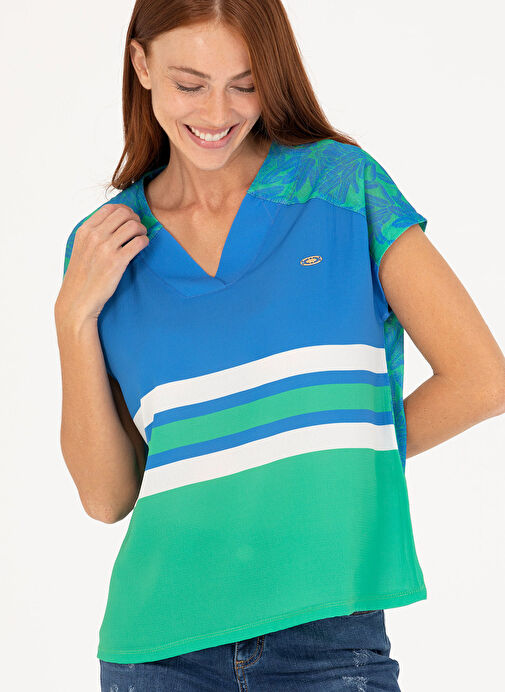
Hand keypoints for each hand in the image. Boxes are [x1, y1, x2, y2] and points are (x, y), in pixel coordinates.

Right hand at [55, 203, 148, 324]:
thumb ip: (93, 234)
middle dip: (135, 219)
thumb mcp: (81, 248)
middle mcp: (94, 236)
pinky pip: (139, 242)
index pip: (110, 208)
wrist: (78, 300)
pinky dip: (144, 241)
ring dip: (142, 230)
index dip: (124, 211)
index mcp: (85, 230)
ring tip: (141, 237)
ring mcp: (105, 248)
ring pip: (133, 225)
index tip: (129, 219)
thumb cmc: (81, 276)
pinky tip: (142, 246)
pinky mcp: (117, 262)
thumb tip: (112, 221)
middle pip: (124, 214)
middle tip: (138, 229)